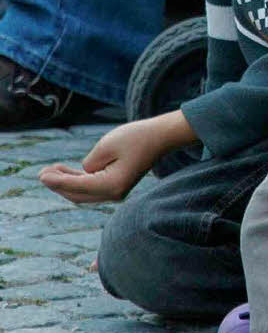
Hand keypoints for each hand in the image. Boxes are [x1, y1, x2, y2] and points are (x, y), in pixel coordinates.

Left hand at [38, 119, 168, 203]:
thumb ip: (89, 163)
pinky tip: (67, 172)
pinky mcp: (118, 185)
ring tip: (50, 171)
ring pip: (83, 193)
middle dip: (58, 185)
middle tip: (41, 173)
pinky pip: (92, 188)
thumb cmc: (136, 137)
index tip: (41, 175)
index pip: (77, 187)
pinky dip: (78, 182)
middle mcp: (114, 193)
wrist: (161, 137)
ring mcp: (117, 191)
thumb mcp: (107, 145)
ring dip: (66, 184)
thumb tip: (84, 173)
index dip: (56, 181)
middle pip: (77, 195)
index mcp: (112, 185)